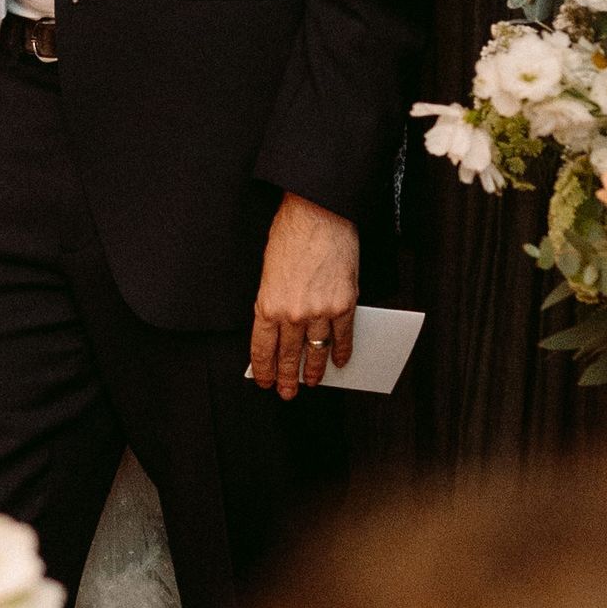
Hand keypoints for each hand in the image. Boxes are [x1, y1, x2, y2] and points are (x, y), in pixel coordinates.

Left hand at [250, 192, 357, 397]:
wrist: (318, 215)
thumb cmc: (290, 235)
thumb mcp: (268, 272)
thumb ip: (272, 302)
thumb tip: (276, 328)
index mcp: (267, 305)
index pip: (262, 349)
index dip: (264, 370)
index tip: (265, 382)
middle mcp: (292, 314)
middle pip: (289, 356)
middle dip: (287, 378)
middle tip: (288, 392)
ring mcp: (320, 312)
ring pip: (316, 352)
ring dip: (314, 371)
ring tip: (312, 382)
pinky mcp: (344, 305)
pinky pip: (343, 337)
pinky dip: (342, 351)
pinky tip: (340, 361)